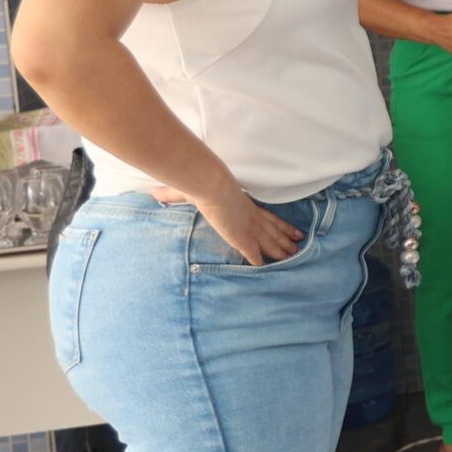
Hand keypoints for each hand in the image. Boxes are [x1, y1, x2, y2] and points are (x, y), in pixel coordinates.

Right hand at [150, 179, 303, 264]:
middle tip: (297, 247)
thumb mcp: (193, 189)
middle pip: (273, 231)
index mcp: (245, 205)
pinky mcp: (240, 237)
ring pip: (268, 242)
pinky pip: (253, 252)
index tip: (294, 230)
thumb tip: (153, 193)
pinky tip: (266, 268)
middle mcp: (250, 218)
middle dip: (285, 240)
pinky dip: (259, 260)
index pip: (268, 218)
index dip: (281, 225)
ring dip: (279, 250)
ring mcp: (247, 228)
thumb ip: (176, 194)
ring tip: (292, 257)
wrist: (210, 185)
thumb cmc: (205, 184)